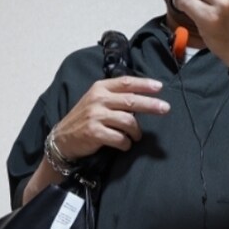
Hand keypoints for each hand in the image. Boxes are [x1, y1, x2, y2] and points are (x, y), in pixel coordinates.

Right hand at [53, 76, 169, 160]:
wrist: (63, 138)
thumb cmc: (84, 119)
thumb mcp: (96, 100)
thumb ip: (115, 97)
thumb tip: (142, 98)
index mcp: (100, 88)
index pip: (126, 83)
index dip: (144, 84)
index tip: (159, 87)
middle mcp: (98, 99)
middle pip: (131, 100)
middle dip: (151, 105)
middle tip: (165, 109)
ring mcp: (96, 116)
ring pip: (128, 121)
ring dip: (136, 132)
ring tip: (136, 137)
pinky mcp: (94, 133)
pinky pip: (120, 138)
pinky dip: (126, 144)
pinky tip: (125, 145)